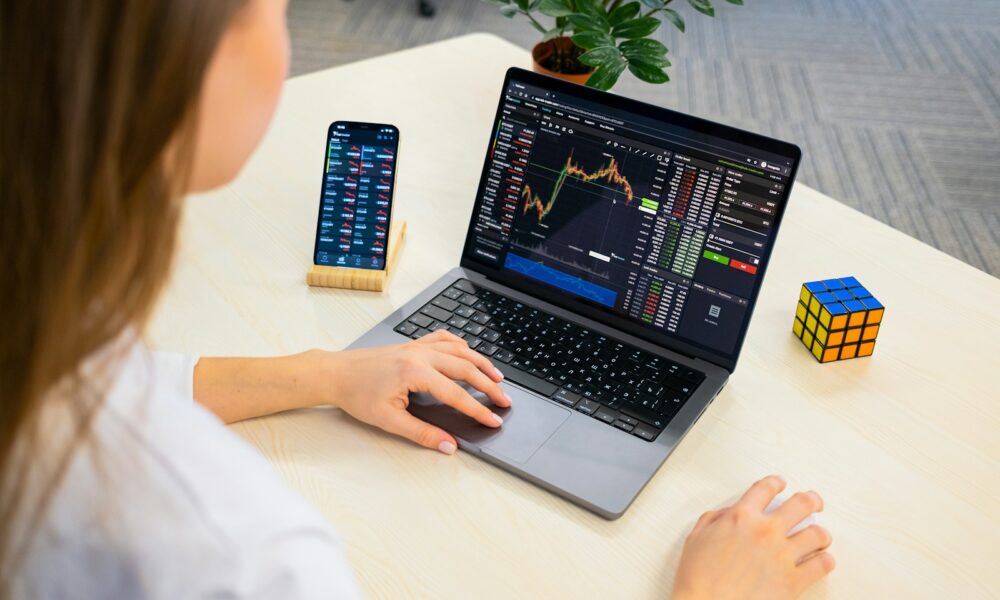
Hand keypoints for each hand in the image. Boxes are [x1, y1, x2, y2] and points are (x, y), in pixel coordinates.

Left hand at [322, 330, 510, 453]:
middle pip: (466, 367)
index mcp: (416, 372)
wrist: (336, 373)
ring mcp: (417, 346)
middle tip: (504, 400)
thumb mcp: (388, 420)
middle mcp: (420, 354)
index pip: (457, 394)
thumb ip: (422, 434)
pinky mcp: (412, 344)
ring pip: (459, 350)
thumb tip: (448, 445)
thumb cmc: (356, 394)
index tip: (493, 420)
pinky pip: (444, 338)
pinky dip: (460, 345)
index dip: (478, 409)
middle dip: (488, 385)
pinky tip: (468, 352)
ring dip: (481, 362)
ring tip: (497, 377)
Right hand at [672, 475, 834, 599]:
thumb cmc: (698, 579)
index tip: (780, 484)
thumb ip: (714, 519)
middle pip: (801, 504)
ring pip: (817, 534)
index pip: (765, 489)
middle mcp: (765, 532)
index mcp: (741, 518)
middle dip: (811, 500)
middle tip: (814, 502)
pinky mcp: (793, 580)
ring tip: (820, 536)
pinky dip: (825, 561)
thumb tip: (728, 514)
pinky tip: (822, 560)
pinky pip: (822, 565)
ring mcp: (782, 555)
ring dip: (820, 533)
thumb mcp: (696, 539)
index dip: (775, 483)